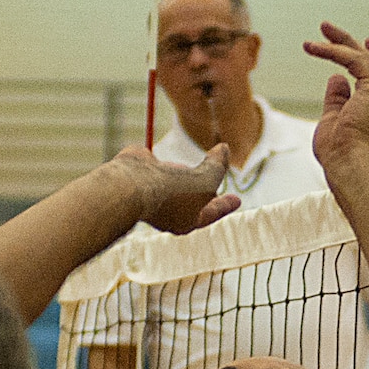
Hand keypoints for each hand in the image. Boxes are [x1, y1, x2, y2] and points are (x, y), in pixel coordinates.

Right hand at [108, 146, 240, 234]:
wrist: (130, 185)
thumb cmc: (171, 191)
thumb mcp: (206, 182)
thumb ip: (217, 167)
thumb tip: (224, 149)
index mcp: (187, 219)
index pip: (213, 210)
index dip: (226, 204)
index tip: (238, 200)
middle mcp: (170, 208)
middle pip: (193, 198)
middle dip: (205, 194)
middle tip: (217, 190)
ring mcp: (153, 190)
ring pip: (172, 182)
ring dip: (180, 175)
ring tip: (188, 169)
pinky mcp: (140, 172)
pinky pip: (153, 164)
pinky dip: (157, 159)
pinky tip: (156, 157)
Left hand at [304, 23, 368, 166]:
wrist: (350, 164)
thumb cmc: (340, 154)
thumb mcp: (334, 119)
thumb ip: (337, 98)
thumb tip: (336, 78)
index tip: (363, 42)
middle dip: (350, 43)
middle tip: (327, 28)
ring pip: (362, 56)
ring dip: (339, 42)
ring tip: (320, 29)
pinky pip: (353, 60)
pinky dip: (333, 51)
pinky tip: (314, 48)